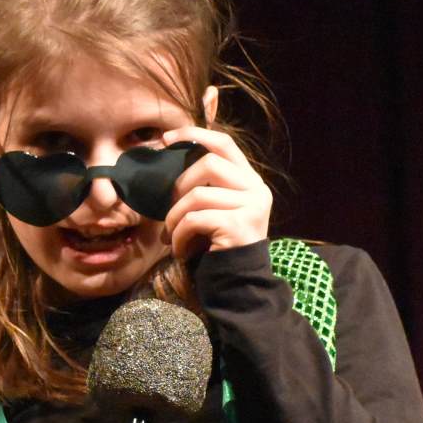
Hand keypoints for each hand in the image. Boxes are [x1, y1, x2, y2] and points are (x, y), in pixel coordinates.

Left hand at [163, 126, 270, 258]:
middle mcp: (257, 189)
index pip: (224, 143)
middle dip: (179, 186)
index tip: (165, 140)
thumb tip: (169, 157)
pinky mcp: (240, 226)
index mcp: (251, 181)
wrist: (238, 288)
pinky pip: (194, 219)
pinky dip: (179, 236)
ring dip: (174, 217)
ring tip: (172, 236)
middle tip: (170, 212)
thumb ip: (206, 185)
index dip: (194, 135)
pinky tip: (180, 251)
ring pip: (197, 194)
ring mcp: (252, 207)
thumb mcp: (216, 210)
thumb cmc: (219, 247)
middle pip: (208, 163)